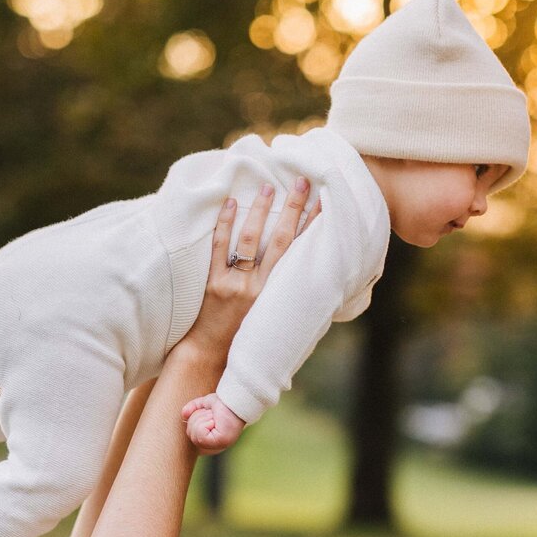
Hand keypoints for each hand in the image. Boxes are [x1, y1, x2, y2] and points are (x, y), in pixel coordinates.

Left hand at [179, 175, 320, 360]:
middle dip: (293, 209)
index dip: (313, 227)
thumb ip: (288, 296)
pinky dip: (224, 224)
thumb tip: (310, 276)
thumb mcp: (273, 317)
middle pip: (279, 240)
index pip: (300, 253)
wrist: (211, 354)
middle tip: (302, 182)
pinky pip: (219, 249)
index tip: (325, 203)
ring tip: (268, 188)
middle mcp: (260, 288)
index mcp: (278, 295)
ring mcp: (236, 284)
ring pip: (249, 241)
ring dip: (260, 211)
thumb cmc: (246, 335)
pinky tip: (230, 203)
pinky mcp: (213, 283)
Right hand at [182, 393, 244, 454]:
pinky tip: (214, 421)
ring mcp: (218, 446)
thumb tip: (184, 415)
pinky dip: (204, 424)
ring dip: (201, 419)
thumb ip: (193, 408)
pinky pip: (200, 436)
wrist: (234, 399)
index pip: (190, 435)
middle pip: (190, 434)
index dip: (193, 421)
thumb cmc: (223, 402)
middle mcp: (214, 446)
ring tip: (214, 416)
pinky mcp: (220, 442)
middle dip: (197, 418)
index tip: (206, 415)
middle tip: (211, 414)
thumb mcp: (204, 404)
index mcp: (211, 440)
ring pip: (194, 435)